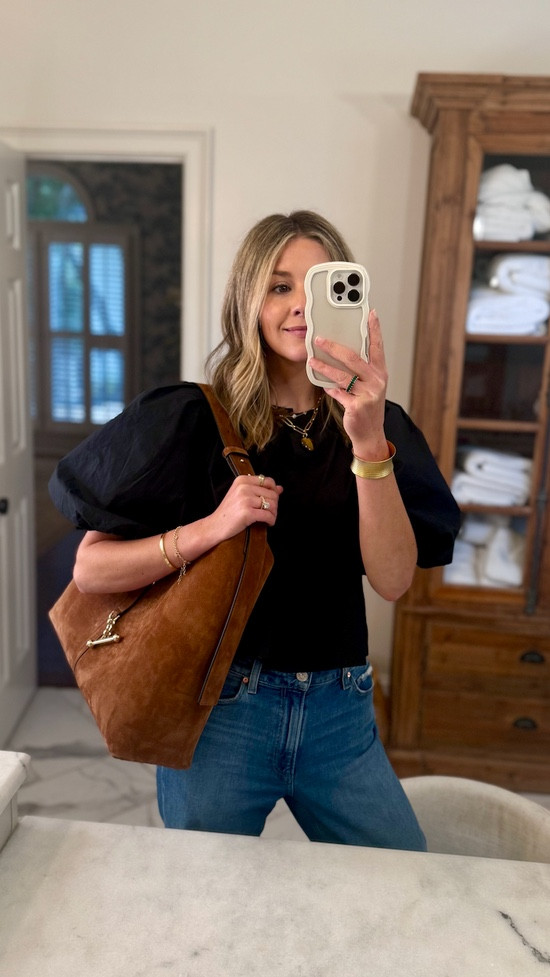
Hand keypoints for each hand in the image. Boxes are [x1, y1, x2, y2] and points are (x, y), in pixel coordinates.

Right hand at [210, 474, 282, 539]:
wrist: (215, 526)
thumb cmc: (228, 512)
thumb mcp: (242, 495)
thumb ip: (260, 490)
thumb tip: (280, 488)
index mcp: (242, 480)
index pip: (268, 481)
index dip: (274, 491)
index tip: (271, 500)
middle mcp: (243, 487)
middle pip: (272, 494)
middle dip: (274, 505)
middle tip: (270, 512)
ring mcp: (245, 500)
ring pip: (272, 505)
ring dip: (274, 514)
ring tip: (269, 518)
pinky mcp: (247, 513)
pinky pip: (268, 515)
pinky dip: (271, 520)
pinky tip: (268, 523)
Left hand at [308, 309, 387, 456]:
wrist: (370, 433)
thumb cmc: (368, 406)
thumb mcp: (370, 385)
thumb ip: (361, 370)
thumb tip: (341, 352)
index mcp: (380, 372)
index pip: (377, 346)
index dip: (374, 329)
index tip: (370, 313)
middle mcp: (376, 381)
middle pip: (353, 358)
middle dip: (334, 347)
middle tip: (319, 340)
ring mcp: (368, 394)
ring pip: (342, 376)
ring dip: (324, 367)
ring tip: (312, 361)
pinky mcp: (357, 406)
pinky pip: (338, 393)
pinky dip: (330, 389)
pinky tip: (325, 386)